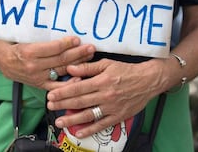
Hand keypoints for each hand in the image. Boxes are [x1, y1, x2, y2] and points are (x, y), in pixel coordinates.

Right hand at [0, 36, 95, 89]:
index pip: (54, 48)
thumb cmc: (14, 43)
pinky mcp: (39, 85)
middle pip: (61, 60)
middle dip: (78, 53)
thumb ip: (40, 36)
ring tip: (89, 57)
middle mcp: (34, 66)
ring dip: (78, 64)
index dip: (67, 43)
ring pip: (61, 70)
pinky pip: (56, 86)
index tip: (78, 39)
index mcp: (29, 52)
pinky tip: (79, 78)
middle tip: (90, 47)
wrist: (1, 58)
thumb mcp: (23, 36)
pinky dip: (68, 83)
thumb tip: (61, 28)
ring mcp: (37, 77)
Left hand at [46, 58, 162, 137]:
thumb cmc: (126, 70)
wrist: (148, 80)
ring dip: (72, 119)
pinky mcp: (118, 116)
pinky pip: (102, 125)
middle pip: (80, 101)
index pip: (78, 87)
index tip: (51, 95)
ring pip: (88, 115)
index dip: (63, 92)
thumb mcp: (107, 64)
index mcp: (101, 81)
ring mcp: (111, 107)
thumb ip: (88, 67)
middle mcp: (105, 95)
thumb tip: (70, 68)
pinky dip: (90, 129)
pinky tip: (79, 132)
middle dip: (63, 104)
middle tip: (49, 106)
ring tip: (59, 122)